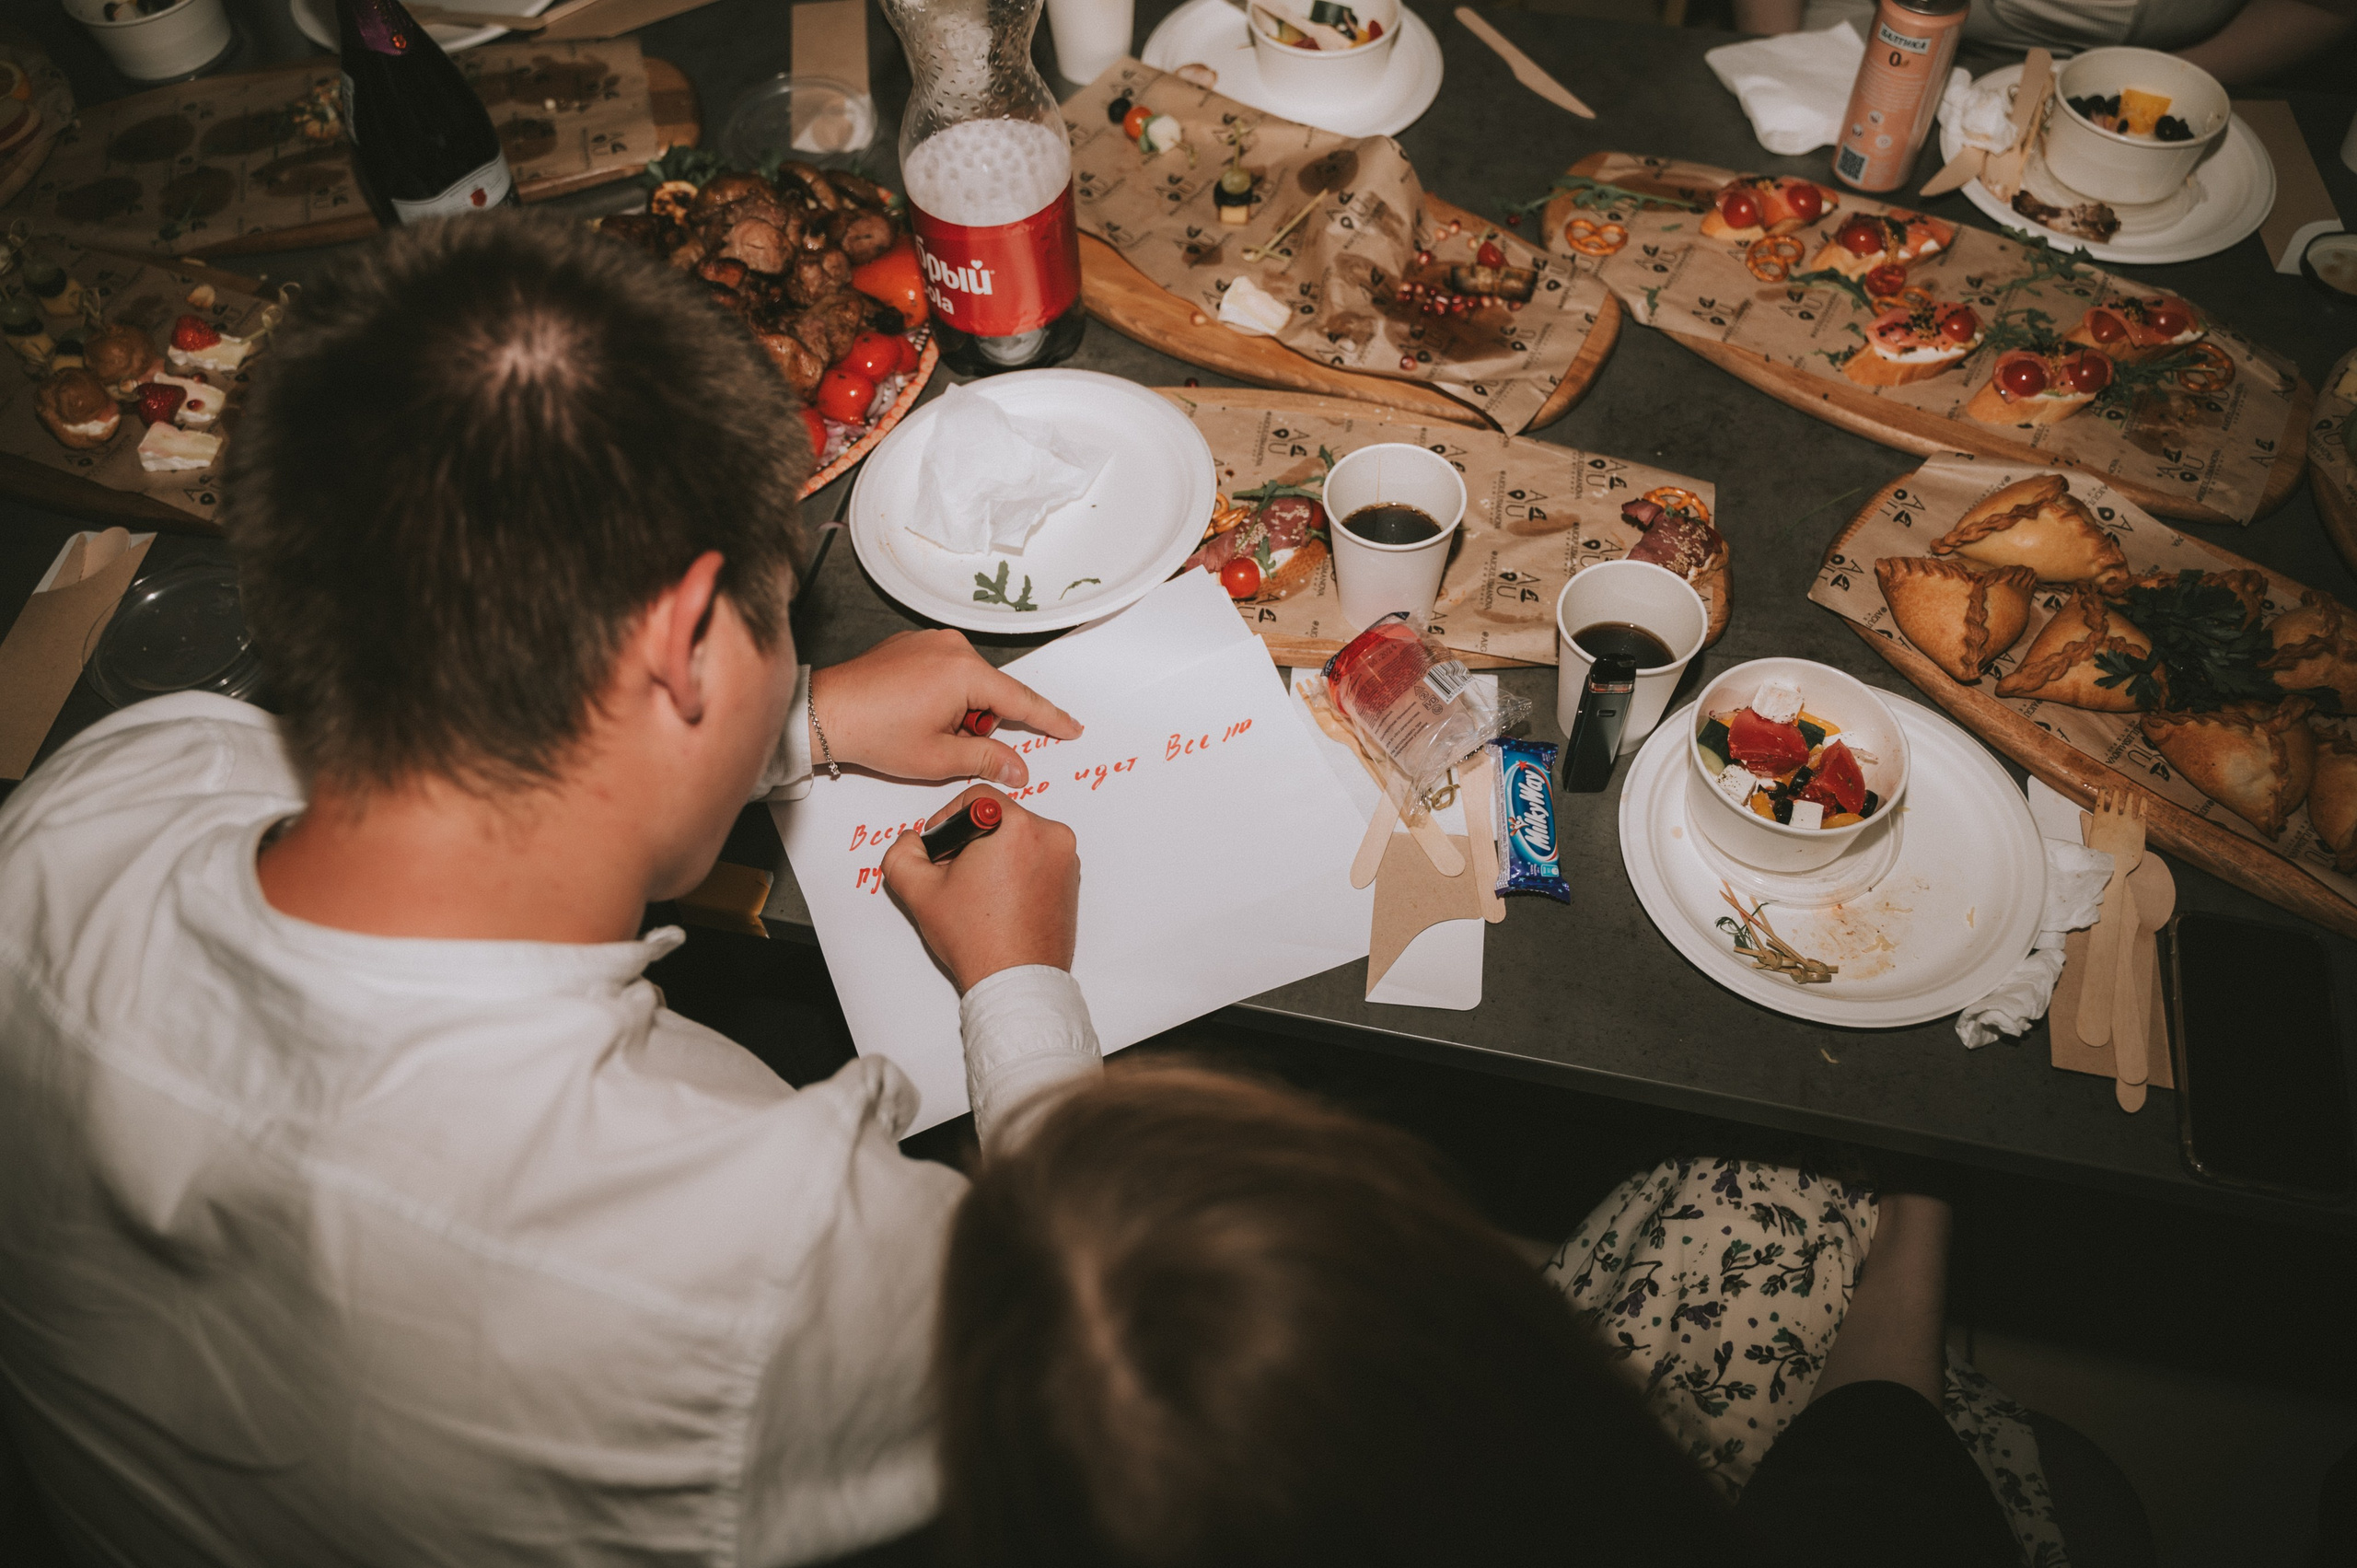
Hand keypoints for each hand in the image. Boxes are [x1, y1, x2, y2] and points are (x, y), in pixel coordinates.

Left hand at [808, 629, 1082, 786]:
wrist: (823, 713)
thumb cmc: (873, 732)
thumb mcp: (939, 758)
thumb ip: (988, 759)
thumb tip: (1017, 767)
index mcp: (964, 672)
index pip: (1021, 700)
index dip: (1049, 720)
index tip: (1070, 728)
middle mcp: (951, 646)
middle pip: (991, 692)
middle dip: (979, 723)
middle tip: (949, 745)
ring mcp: (930, 641)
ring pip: (967, 683)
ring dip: (959, 710)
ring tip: (923, 729)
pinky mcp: (912, 644)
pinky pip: (944, 671)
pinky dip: (941, 696)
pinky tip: (913, 714)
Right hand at [883, 785, 1079, 991]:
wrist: (1016, 981)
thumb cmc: (979, 940)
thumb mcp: (920, 891)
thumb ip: (902, 854)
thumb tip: (910, 841)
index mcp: (1017, 827)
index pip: (976, 798)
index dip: (948, 819)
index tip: (942, 846)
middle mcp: (1051, 836)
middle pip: (999, 818)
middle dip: (972, 841)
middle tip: (957, 875)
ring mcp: (1066, 859)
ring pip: (1019, 838)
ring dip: (995, 855)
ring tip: (979, 891)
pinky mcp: (1072, 879)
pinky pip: (1038, 857)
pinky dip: (1018, 869)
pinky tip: (1000, 898)